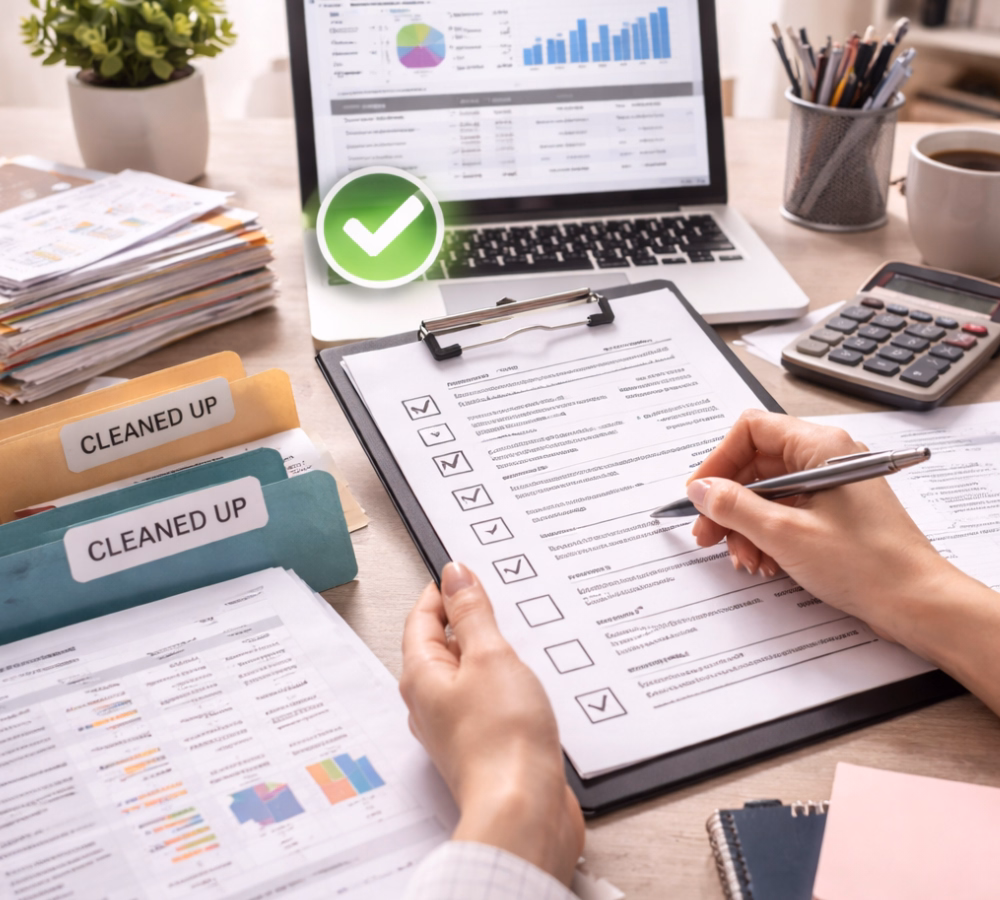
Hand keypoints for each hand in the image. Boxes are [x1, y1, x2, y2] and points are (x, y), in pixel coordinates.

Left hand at [400, 562, 583, 885]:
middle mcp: (432, 703)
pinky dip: (505, 681)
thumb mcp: (489, 656)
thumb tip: (455, 576)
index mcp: (421, 677)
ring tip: (518, 634)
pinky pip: (489, 700)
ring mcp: (457, 727)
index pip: (422, 619)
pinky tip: (529, 679)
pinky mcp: (485, 745)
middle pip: (444, 646)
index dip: (443, 591)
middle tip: (495, 595)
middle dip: (469, 618)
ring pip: (469, 674)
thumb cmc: (502, 741)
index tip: (465, 571)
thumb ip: (473, 613)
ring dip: (491, 651)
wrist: (525, 810)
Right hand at [684, 409, 951, 645]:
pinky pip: (786, 513)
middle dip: (728, 503)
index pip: (751, 431)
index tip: (700, 493)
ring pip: (767, 494)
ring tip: (745, 558)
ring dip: (746, 526)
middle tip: (708, 534)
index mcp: (819, 447)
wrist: (917, 603)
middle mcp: (825, 458)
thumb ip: (734, 507)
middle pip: (756, 465)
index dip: (719, 460)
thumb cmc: (869, 564)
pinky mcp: (833, 513)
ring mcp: (830, 486)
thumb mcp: (785, 533)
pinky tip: (765, 562)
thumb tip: (701, 490)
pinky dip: (767, 536)